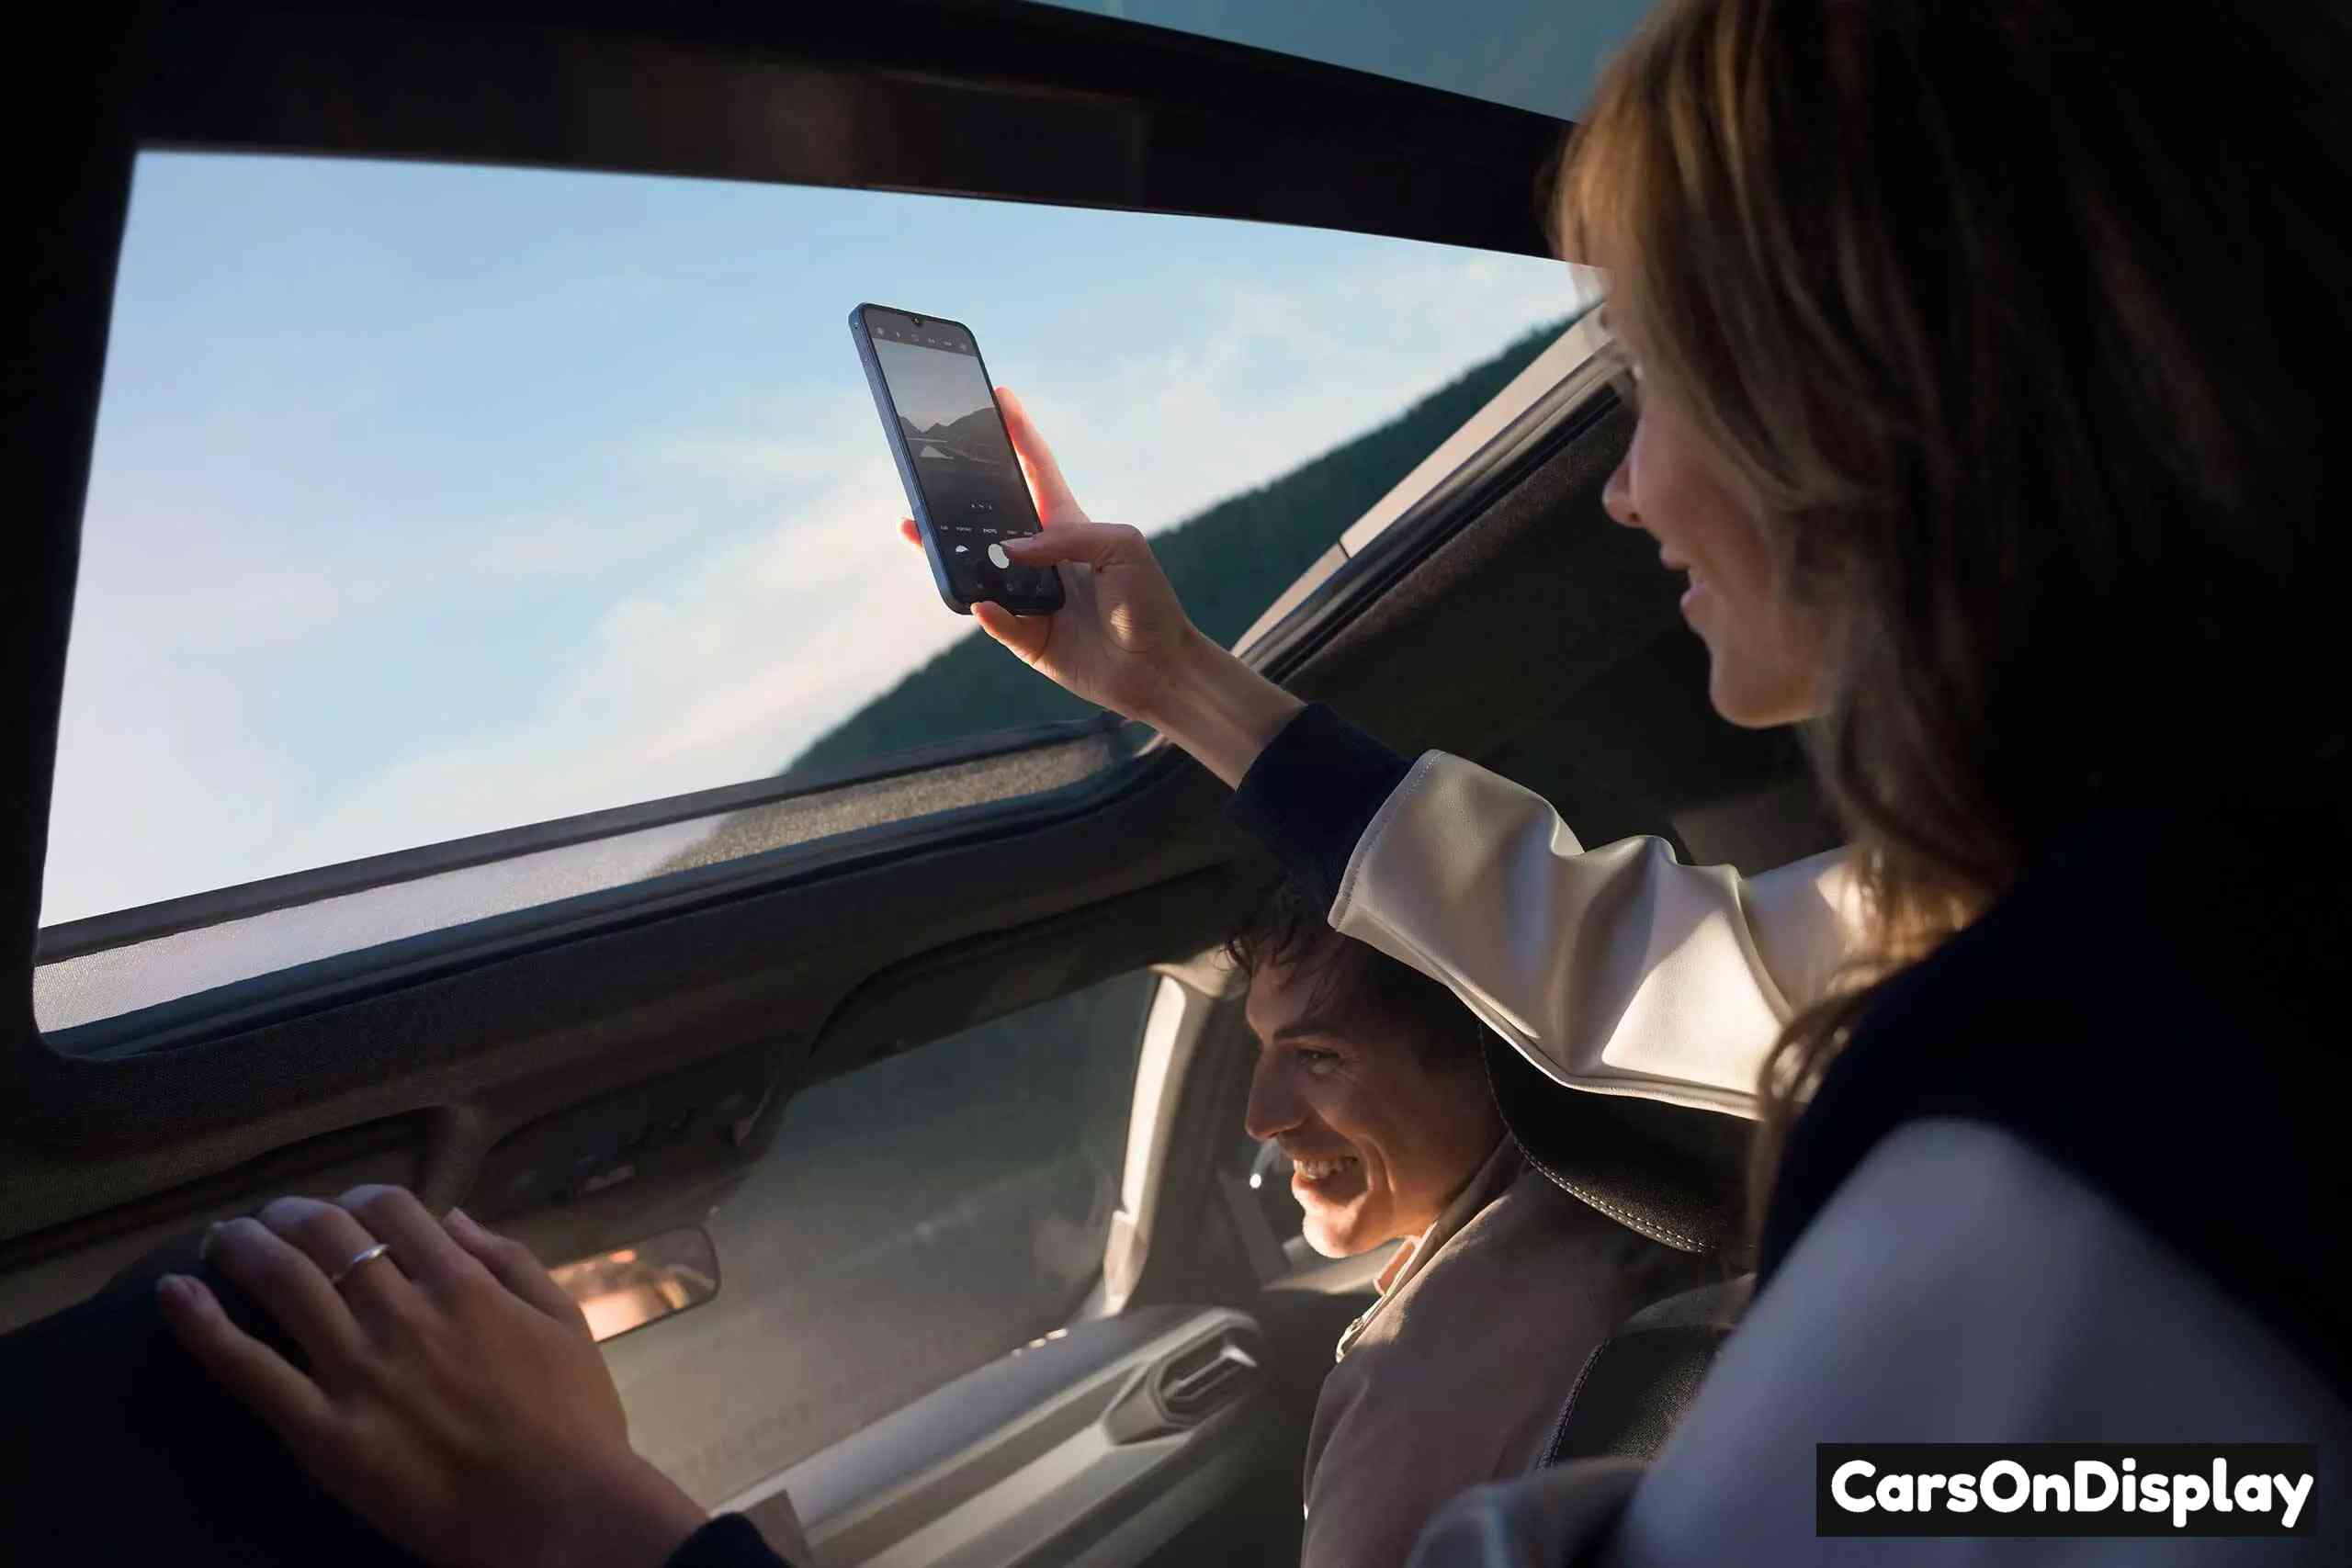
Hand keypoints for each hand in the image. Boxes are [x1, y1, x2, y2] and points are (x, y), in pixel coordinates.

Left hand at [158, 1187, 707, 1567]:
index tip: (339, 1211)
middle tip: (269, 1220)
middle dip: (289, 1214)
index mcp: (464, 1285)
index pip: (391, 1209)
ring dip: (242, 1246)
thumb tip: (454, 1216)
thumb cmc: (576, 1423)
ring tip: (220, 1238)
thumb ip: (512, 1260)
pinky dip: (204, 1325)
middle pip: (326, 1234)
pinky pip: (249, 1369)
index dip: (355, 1198)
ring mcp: (360, 1371)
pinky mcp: (324, 1431)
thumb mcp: (566, 1322)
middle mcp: (405, 1314)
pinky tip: (174, 1295)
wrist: (559, 1514)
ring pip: (283, 1283)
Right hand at [902, 387, 1198, 723]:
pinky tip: (982, 602)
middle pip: (989, 520)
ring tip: (920, 532)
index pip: (1037, 470)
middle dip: (955, 497)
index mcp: (1069, 526)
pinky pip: (995, 620)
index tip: (999, 395)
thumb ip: (1066, 538)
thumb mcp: (1121, 547)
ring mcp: (1030, 597)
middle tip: (924, 475)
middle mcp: (1042, 558)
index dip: (1018, 433)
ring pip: (978, 570)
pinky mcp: (1026, 637)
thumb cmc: (1148, 602)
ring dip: (950, 553)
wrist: (1159, 667)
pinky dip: (988, 612)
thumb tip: (1009, 551)